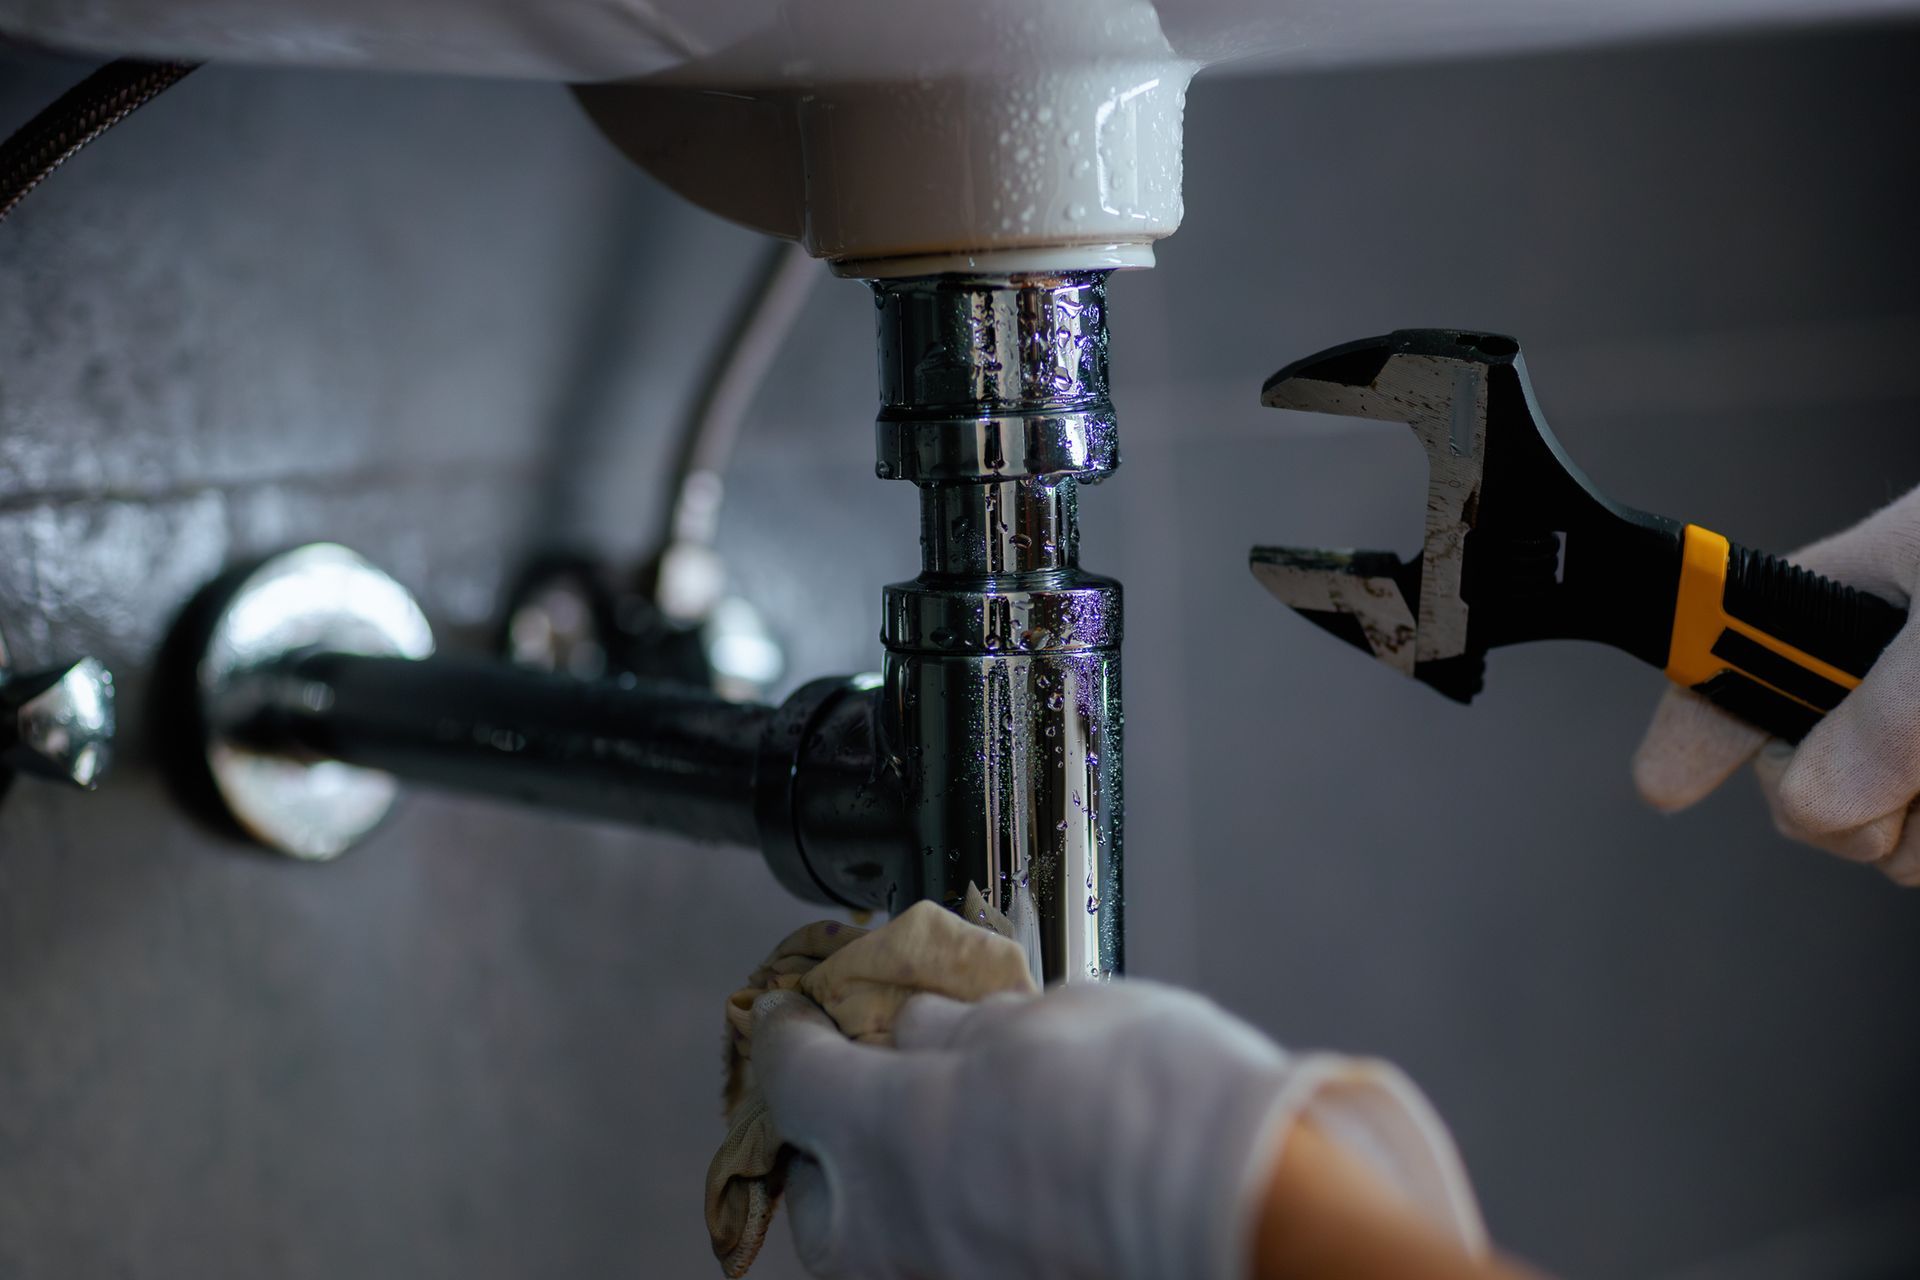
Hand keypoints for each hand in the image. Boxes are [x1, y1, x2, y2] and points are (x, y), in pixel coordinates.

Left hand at [751, 978, 1482, 1279]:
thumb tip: (924, 1032)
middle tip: (872, 1094)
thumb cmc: (1154, 1104)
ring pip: (873, 1253)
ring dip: (891, 1202)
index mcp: (881, 1130)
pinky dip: (955, 1240)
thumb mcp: (1047, 1020)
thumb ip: (964, 1032)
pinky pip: (942, 1269)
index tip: (799, 1010)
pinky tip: (1002, 1209)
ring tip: (947, 1161)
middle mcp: (888, 1231)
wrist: (1240, 1213)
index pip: (792, 1074)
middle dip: (832, 1143)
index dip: (792, 1030)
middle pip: (814, 1191)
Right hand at [1633, 487, 1919, 882]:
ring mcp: (1919, 731)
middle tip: (1913, 790)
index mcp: (1846, 599)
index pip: (1722, 666)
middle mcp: (1877, 671)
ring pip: (1874, 833)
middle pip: (1798, 781)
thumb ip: (1892, 709)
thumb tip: (1813, 797)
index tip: (1663, 786)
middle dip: (1845, 810)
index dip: (1686, 730)